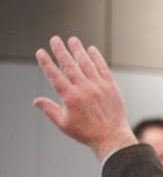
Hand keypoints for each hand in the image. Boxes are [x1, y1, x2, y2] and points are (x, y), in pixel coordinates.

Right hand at [33, 36, 136, 160]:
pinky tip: (92, 50)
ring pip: (86, 64)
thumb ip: (50, 109)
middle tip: (54, 39)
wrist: (112, 138)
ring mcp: (99, 87)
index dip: (46, 62)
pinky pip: (103, 69)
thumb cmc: (87, 133)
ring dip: (78, 50)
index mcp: (70, 97)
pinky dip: (97, 58)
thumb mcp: (64, 123)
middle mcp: (84, 89)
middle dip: (60, 50)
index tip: (41, 52)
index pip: (54, 75)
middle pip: (69, 65)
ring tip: (73, 40)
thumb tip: (36, 101)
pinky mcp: (111, 87)